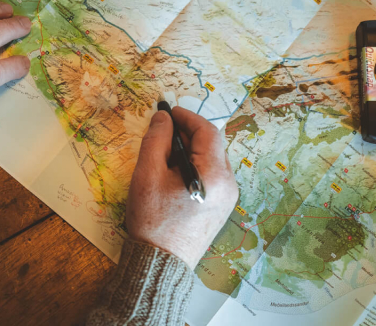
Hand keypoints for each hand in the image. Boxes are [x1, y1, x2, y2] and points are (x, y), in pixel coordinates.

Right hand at [125, 106, 238, 267]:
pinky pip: (213, 176)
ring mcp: (228, 197)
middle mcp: (228, 184)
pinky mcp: (222, 207)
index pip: (207, 131)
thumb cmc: (153, 220)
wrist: (160, 263)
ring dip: (192, 150)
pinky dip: (196, 166)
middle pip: (212, 144)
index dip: (187, 117)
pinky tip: (175, 174)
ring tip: (165, 154)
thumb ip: (157, 140)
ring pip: (212, 159)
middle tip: (163, 131)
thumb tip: (163, 118)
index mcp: (214, 174)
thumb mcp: (148, 174)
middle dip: (188, 133)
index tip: (168, 112)